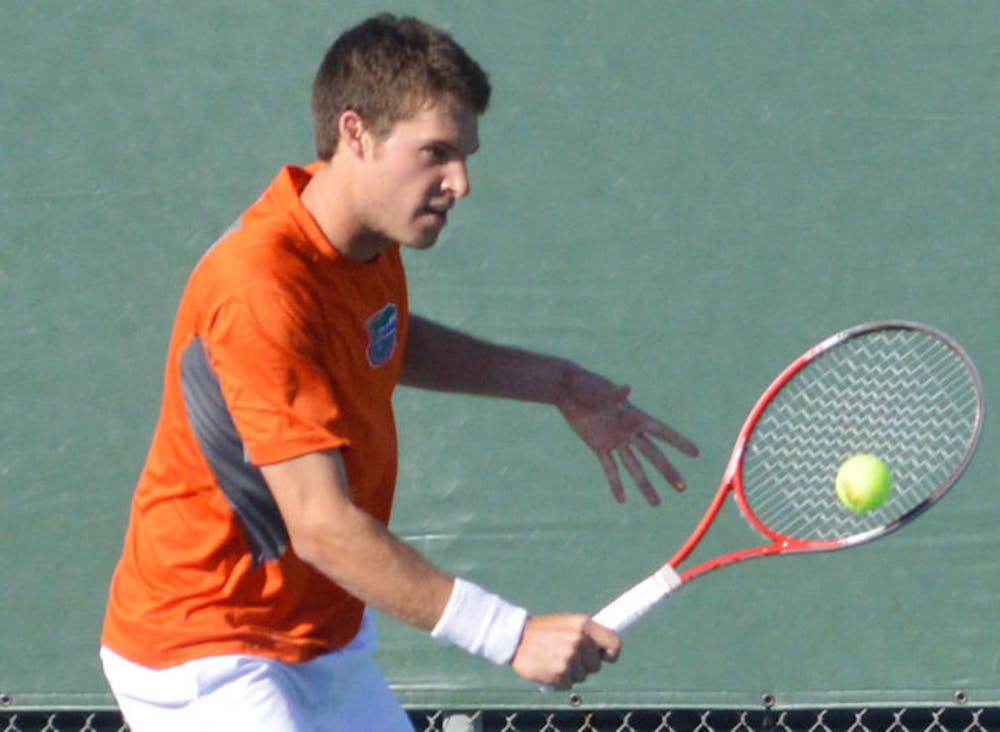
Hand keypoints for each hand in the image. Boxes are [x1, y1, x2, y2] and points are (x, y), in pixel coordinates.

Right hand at [510, 614, 620, 689]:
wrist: (516, 637)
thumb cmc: (544, 631)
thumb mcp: (568, 623)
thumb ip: (587, 634)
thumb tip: (605, 650)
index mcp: (583, 624)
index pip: (614, 643)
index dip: (611, 654)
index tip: (604, 657)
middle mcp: (579, 639)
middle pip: (596, 665)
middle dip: (584, 665)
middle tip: (567, 655)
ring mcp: (570, 657)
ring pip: (582, 676)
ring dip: (570, 673)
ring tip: (554, 660)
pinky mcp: (560, 672)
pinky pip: (568, 684)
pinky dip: (559, 680)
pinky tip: (548, 668)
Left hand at [557, 366, 698, 505]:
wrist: (567, 389)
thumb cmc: (586, 385)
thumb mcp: (601, 391)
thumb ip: (614, 395)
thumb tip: (627, 389)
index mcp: (635, 416)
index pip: (662, 432)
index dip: (679, 442)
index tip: (696, 453)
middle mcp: (628, 431)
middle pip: (653, 455)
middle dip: (667, 471)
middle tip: (682, 488)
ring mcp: (615, 440)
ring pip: (634, 467)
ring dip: (644, 485)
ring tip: (656, 504)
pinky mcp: (599, 446)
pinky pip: (610, 468)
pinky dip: (615, 484)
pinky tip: (622, 500)